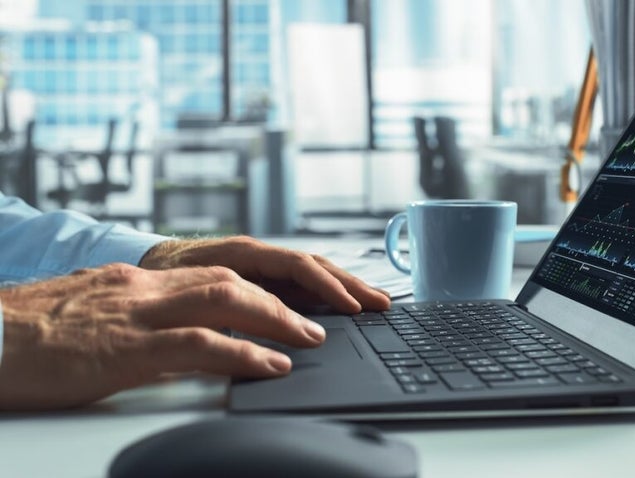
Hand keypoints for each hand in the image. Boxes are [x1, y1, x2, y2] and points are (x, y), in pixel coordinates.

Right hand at [0, 263, 324, 410]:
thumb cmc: (24, 334)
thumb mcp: (90, 316)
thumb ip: (134, 318)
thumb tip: (173, 337)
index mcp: (135, 282)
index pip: (214, 275)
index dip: (259, 288)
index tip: (288, 303)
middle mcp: (143, 289)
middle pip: (231, 281)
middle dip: (280, 298)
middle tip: (315, 318)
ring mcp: (136, 314)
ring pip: (225, 301)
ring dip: (276, 319)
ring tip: (310, 337)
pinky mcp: (125, 348)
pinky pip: (200, 345)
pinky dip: (243, 353)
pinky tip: (271, 364)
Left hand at [139, 236, 390, 312]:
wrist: (145, 264)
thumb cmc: (162, 279)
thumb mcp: (189, 293)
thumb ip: (227, 306)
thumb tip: (266, 328)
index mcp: (245, 254)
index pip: (299, 266)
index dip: (328, 287)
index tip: (351, 308)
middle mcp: (261, 256)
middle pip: (317, 266)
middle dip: (352, 285)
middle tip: (383, 303)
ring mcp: (265, 266)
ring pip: (313, 273)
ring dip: (346, 288)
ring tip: (376, 303)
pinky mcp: (263, 277)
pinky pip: (301, 283)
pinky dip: (327, 292)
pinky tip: (345, 307)